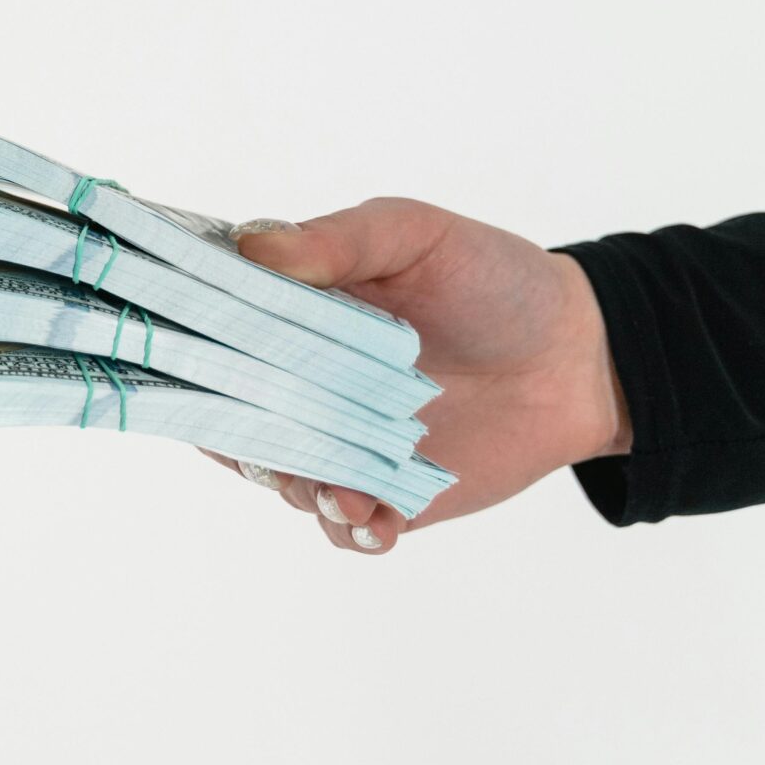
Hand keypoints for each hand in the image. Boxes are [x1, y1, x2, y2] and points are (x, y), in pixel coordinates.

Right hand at [203, 200, 628, 554]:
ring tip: (341, 489)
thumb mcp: (414, 236)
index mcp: (293, 317)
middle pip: (233, 419)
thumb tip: (253, 247)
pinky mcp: (391, 494)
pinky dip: (351, 528)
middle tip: (269, 439)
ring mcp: (345, 443)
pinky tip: (376, 517)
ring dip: (298, 489)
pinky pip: (348, 526)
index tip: (181, 360)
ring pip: (285, 480)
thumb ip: (336, 242)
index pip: (213, 336)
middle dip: (237, 436)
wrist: (583, 356)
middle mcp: (306, 385)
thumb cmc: (494, 279)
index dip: (186, 351)